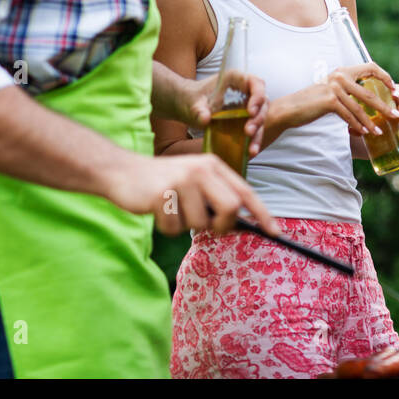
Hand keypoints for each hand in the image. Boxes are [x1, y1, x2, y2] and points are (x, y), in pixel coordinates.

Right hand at [108, 152, 279, 236]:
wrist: (123, 172)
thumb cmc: (163, 183)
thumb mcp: (195, 183)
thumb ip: (216, 199)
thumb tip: (239, 226)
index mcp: (213, 166)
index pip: (245, 192)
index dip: (262, 214)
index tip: (275, 232)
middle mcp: (201, 170)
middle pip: (230, 209)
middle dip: (221, 226)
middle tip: (207, 226)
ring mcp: (181, 181)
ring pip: (200, 224)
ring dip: (186, 225)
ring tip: (172, 210)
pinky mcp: (162, 195)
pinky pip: (174, 228)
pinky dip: (167, 228)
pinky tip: (157, 212)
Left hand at [185, 70, 267, 161]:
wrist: (186, 105)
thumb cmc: (190, 98)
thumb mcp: (193, 103)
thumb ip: (199, 110)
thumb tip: (205, 119)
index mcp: (235, 79)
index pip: (255, 83)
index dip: (257, 96)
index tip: (250, 111)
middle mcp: (244, 91)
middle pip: (261, 103)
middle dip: (257, 118)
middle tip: (248, 131)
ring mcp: (246, 105)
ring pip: (260, 117)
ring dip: (258, 132)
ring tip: (251, 148)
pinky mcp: (244, 118)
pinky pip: (254, 128)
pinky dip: (253, 140)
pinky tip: (251, 151)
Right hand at [313, 62, 398, 135]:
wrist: (291, 108)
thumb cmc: (314, 102)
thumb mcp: (333, 90)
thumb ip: (349, 89)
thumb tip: (370, 99)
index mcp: (344, 71)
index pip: (371, 67)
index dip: (385, 77)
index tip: (394, 89)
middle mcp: (340, 76)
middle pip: (369, 93)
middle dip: (385, 106)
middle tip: (397, 115)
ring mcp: (335, 88)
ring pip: (360, 108)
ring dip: (371, 122)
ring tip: (380, 131)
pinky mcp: (330, 101)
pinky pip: (349, 115)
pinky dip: (357, 125)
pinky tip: (364, 132)